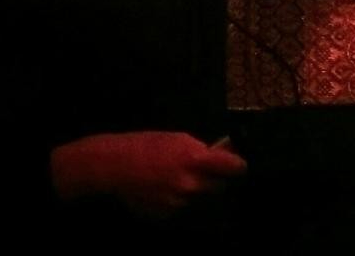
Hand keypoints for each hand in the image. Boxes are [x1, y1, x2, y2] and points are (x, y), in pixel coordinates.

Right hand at [50, 130, 246, 216]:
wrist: (115, 166)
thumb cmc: (146, 144)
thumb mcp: (177, 138)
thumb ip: (200, 150)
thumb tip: (218, 156)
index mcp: (195, 160)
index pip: (232, 167)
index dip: (238, 166)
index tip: (239, 166)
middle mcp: (190, 184)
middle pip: (218, 186)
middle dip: (215, 179)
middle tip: (204, 171)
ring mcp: (178, 203)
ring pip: (198, 198)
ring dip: (194, 189)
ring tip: (175, 177)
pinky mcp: (167, 215)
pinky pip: (181, 207)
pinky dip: (177, 199)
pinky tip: (162, 188)